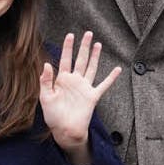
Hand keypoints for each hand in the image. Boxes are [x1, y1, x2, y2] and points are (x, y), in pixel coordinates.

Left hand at [39, 31, 121, 164]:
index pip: (66, 59)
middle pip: (81, 59)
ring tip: (98, 44)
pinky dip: (111, 78)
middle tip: (88, 33)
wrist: (65, 131)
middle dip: (84, 46)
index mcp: (62, 80)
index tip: (70, 35)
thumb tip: (46, 64)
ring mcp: (85, 87)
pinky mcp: (93, 96)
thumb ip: (46, 81)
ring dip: (95, 56)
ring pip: (92, 68)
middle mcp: (75, 81)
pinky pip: (104, 85)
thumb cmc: (53, 116)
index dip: (68, 47)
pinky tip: (118, 69)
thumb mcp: (45, 97)